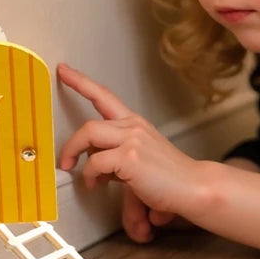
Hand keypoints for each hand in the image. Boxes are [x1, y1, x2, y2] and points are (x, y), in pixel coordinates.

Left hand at [57, 63, 206, 241]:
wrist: (195, 187)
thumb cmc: (171, 179)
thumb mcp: (139, 162)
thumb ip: (115, 160)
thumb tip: (95, 167)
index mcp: (135, 124)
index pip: (104, 96)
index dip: (80, 82)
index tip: (64, 71)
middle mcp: (133, 126)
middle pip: (89, 124)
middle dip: (70, 143)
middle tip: (65, 160)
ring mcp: (132, 139)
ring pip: (88, 135)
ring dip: (74, 154)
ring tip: (74, 171)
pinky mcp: (129, 157)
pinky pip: (95, 162)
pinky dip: (90, 175)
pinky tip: (96, 184)